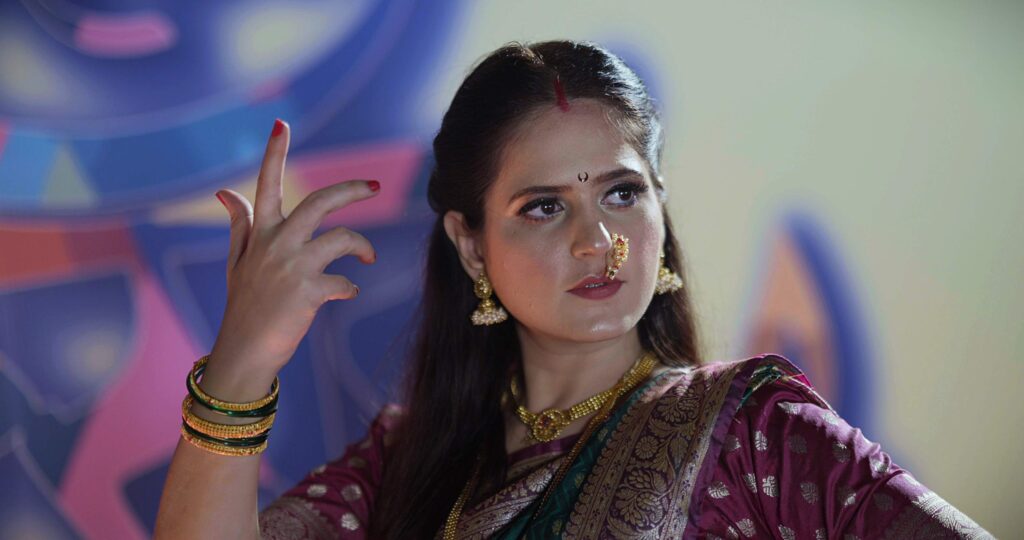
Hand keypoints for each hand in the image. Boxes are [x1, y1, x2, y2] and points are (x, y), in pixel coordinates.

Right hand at [209, 118, 378, 376]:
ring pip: (342, 238)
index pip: (266, 184)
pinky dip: (350, 287)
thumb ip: (240, 224)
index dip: (274, 153)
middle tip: (375, 186)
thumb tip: (224, 191)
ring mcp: (292, 268)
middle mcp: (276, 244)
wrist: (244, 351)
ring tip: (369, 256)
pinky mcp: (308, 293)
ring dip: (362, 246)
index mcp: (261, 233)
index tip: (281, 123)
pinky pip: (345, 282)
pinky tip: (347, 292)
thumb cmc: (244, 304)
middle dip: (351, 190)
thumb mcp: (237, 261)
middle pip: (319, 202)